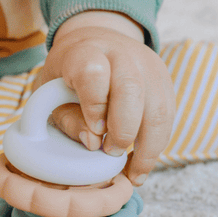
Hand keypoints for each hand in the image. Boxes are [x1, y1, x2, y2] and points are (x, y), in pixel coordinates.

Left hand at [34, 11, 174, 185]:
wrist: (95, 42)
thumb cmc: (66, 77)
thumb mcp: (50, 95)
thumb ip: (67, 120)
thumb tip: (93, 144)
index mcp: (84, 51)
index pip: (93, 73)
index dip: (94, 106)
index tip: (94, 131)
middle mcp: (121, 54)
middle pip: (132, 89)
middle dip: (123, 130)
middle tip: (110, 152)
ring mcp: (148, 66)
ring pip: (158, 108)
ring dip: (147, 148)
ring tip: (131, 174)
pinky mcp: (164, 81)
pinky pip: (168, 118)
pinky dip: (156, 146)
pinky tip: (141, 164)